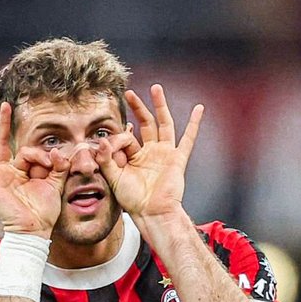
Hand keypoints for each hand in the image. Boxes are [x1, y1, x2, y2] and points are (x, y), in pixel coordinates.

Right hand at [0, 103, 68, 236]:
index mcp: (21, 171)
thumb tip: (56, 150)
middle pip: (1, 142)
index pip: (26, 151)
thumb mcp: (56, 184)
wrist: (35, 231)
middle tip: (6, 105)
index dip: (39, 154)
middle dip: (3, 123)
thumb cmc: (44, 212)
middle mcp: (6, 172)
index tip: (51, 164)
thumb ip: (59, 166)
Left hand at [94, 84, 203, 227]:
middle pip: (146, 123)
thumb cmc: (133, 201)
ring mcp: (165, 154)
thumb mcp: (114, 178)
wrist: (152, 213)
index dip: (118, 137)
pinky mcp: (177, 159)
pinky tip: (199, 109)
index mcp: (135, 157)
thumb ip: (106, 159)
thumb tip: (101, 139)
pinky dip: (194, 124)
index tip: (108, 144)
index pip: (127, 136)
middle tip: (129, 93)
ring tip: (156, 88)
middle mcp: (151, 152)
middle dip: (138, 107)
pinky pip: (188, 139)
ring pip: (164, 124)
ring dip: (160, 106)